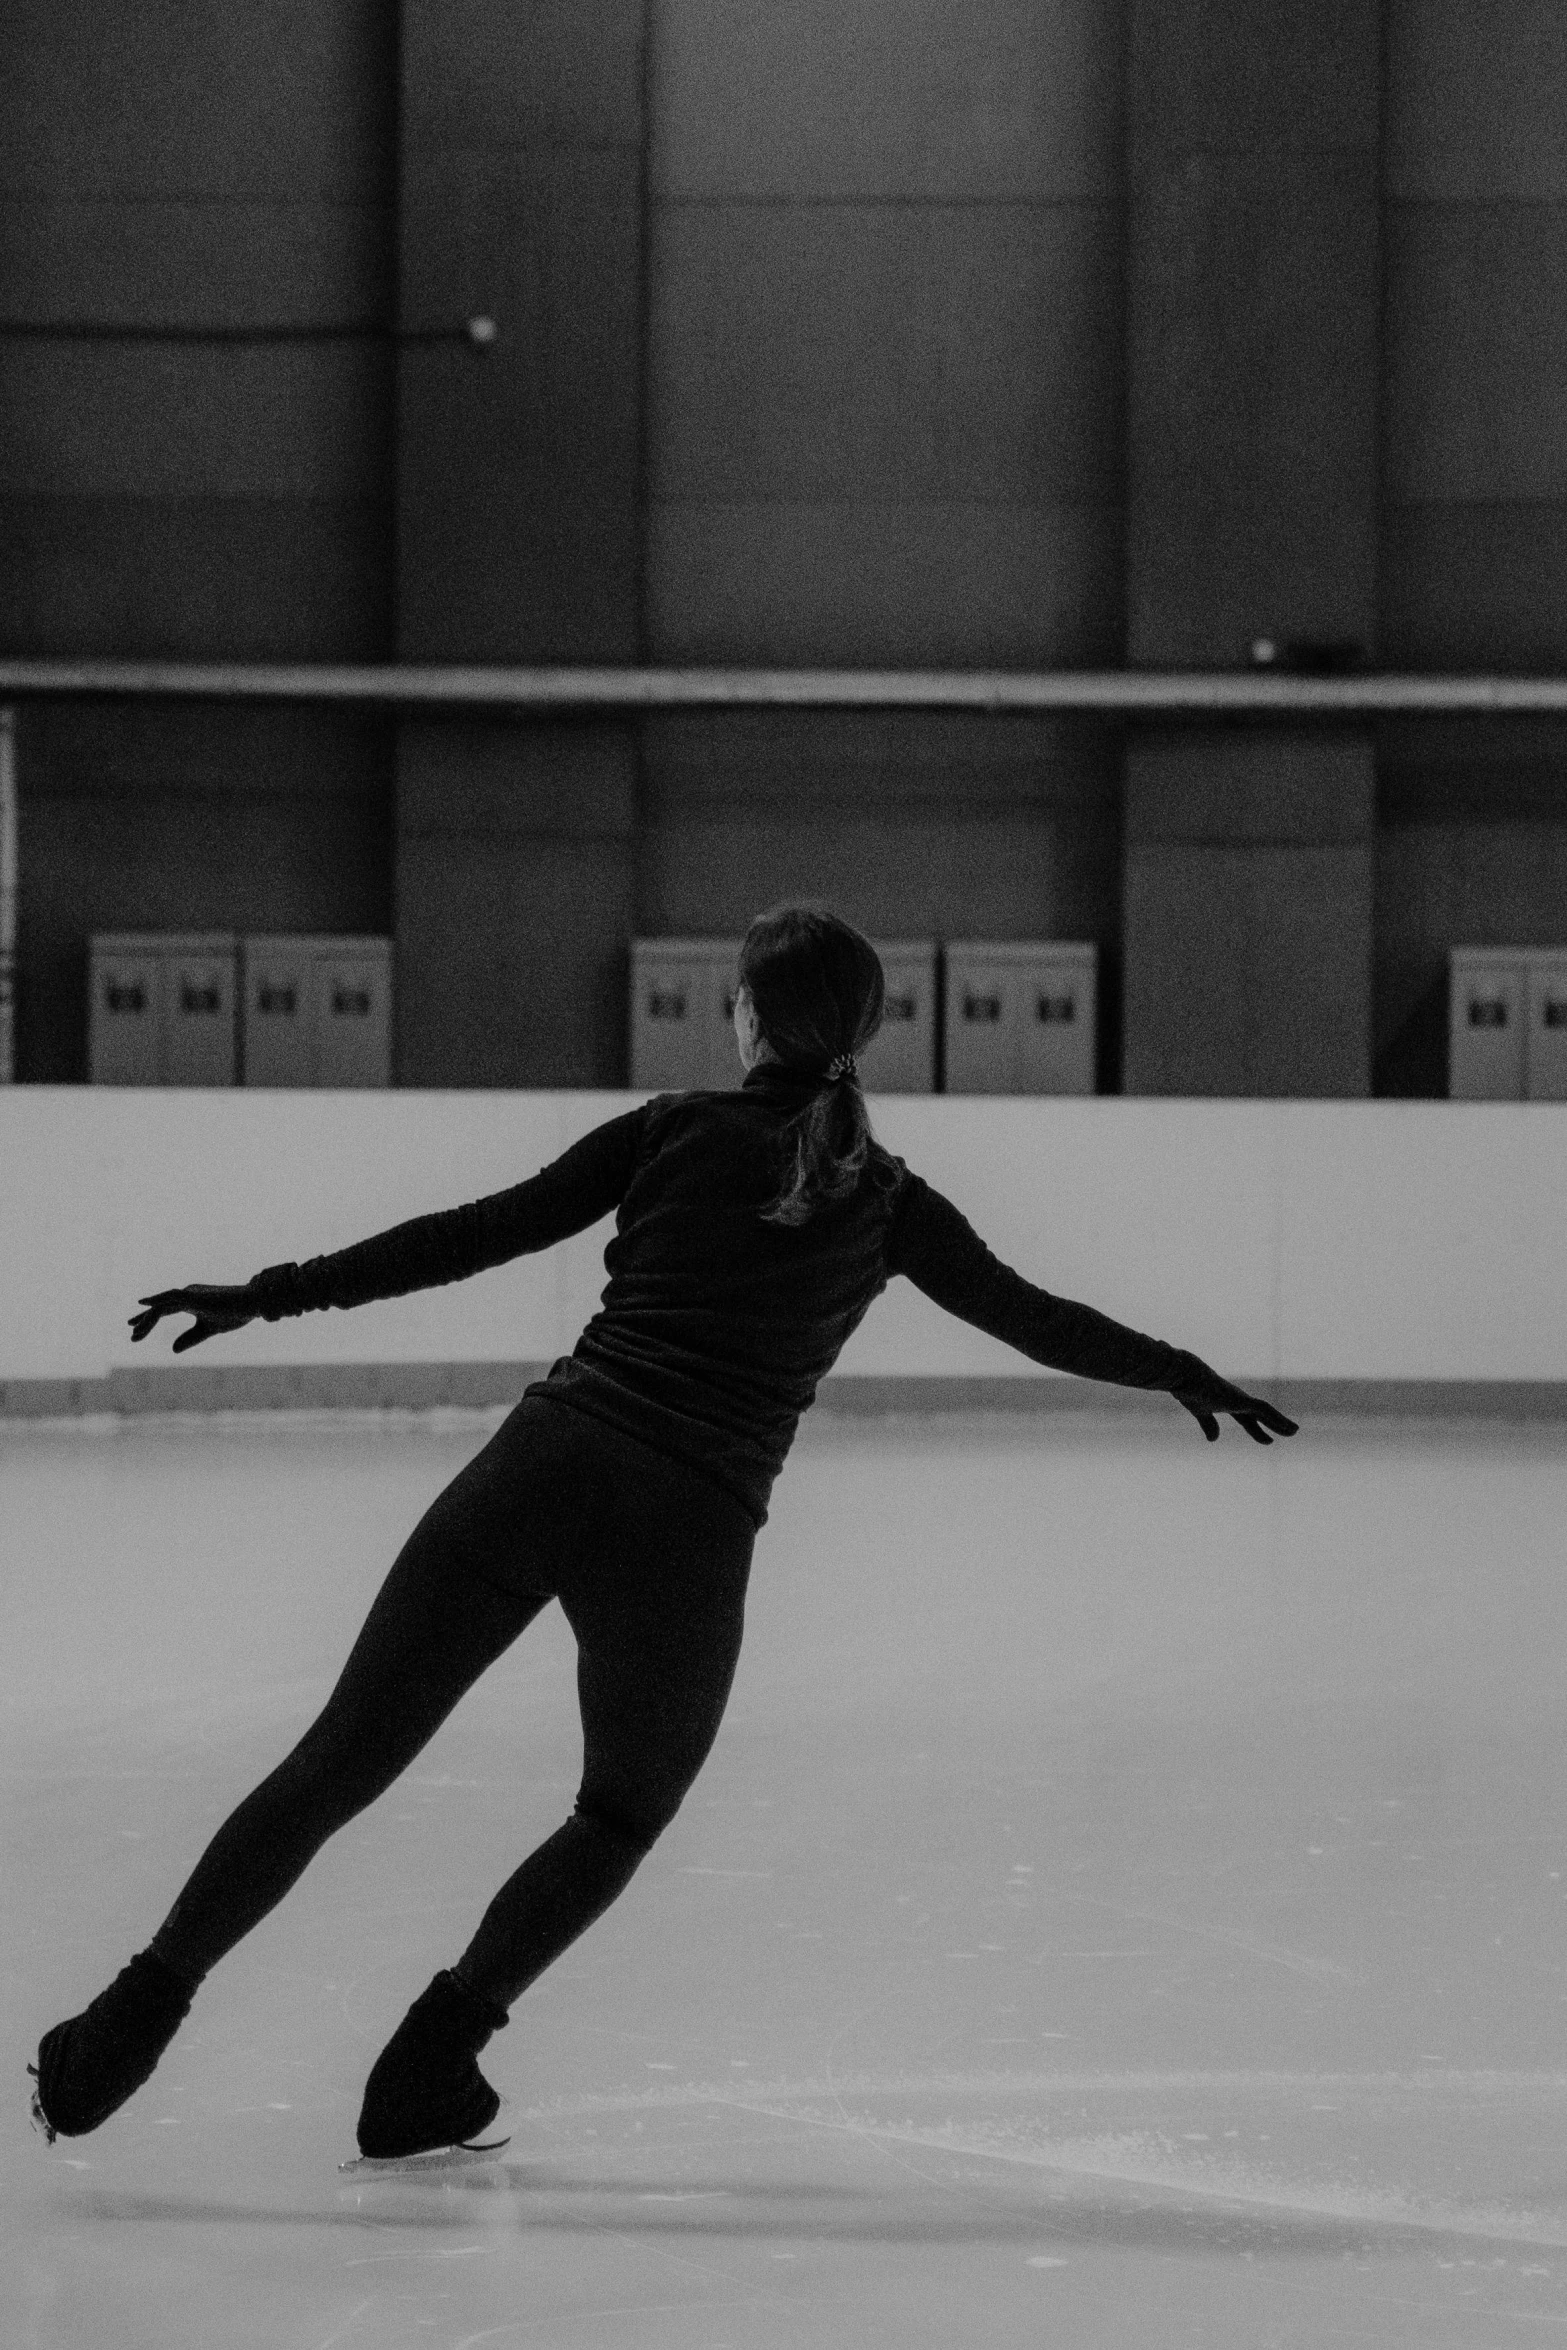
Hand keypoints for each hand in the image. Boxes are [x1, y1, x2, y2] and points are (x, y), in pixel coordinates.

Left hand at [129, 1285, 256, 1354]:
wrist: (252, 1303)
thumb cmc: (234, 1313)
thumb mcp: (208, 1330)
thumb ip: (190, 1338)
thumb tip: (172, 1350)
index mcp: (191, 1302)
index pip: (164, 1310)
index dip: (148, 1320)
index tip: (134, 1330)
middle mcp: (187, 1294)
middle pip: (159, 1308)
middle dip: (143, 1322)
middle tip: (132, 1337)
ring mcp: (190, 1293)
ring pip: (162, 1305)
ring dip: (147, 1319)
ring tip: (135, 1333)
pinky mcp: (195, 1296)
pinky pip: (171, 1299)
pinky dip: (156, 1302)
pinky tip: (145, 1305)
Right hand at [1170, 1360, 1298, 1445]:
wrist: (1185, 1376)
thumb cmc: (1189, 1390)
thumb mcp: (1199, 1412)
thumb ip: (1209, 1424)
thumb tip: (1214, 1440)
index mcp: (1227, 1403)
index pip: (1247, 1419)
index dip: (1258, 1431)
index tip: (1269, 1441)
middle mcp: (1237, 1399)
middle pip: (1261, 1415)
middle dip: (1275, 1425)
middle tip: (1292, 1432)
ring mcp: (1241, 1398)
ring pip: (1267, 1411)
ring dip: (1281, 1422)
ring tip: (1295, 1431)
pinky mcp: (1242, 1399)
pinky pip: (1265, 1410)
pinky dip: (1278, 1419)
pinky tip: (1288, 1427)